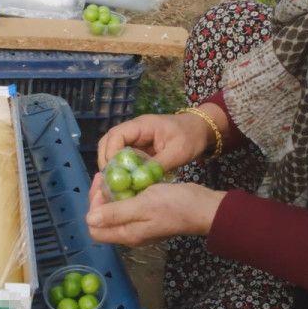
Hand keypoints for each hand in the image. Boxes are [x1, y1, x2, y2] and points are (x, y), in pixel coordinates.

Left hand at [85, 176, 226, 246]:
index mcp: (127, 233)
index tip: (101, 186)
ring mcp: (140, 224)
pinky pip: (129, 206)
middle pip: (103, 219)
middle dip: (100, 197)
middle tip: (106, 175)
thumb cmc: (175, 206)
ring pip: (116, 211)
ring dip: (112, 193)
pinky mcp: (149, 215)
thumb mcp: (143, 205)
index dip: (93, 208)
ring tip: (117, 175)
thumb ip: (115, 213)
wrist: (204, 208)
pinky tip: (130, 180)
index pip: (95, 229)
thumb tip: (89, 219)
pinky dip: (126, 193)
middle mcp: (131, 232)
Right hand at [97, 112, 214, 171]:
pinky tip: (126, 180)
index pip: (116, 135)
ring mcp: (136, 138)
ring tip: (117, 182)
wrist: (201, 130)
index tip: (114, 172)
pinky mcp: (139, 147)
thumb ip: (157, 165)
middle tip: (110, 180)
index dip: (110, 153)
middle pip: (108, 141)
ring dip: (112, 165)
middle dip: (106, 160)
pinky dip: (122, 167)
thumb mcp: (177, 152)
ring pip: (114, 149)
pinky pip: (124, 156)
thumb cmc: (191, 137)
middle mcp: (134, 130)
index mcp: (141, 125)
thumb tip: (138, 179)